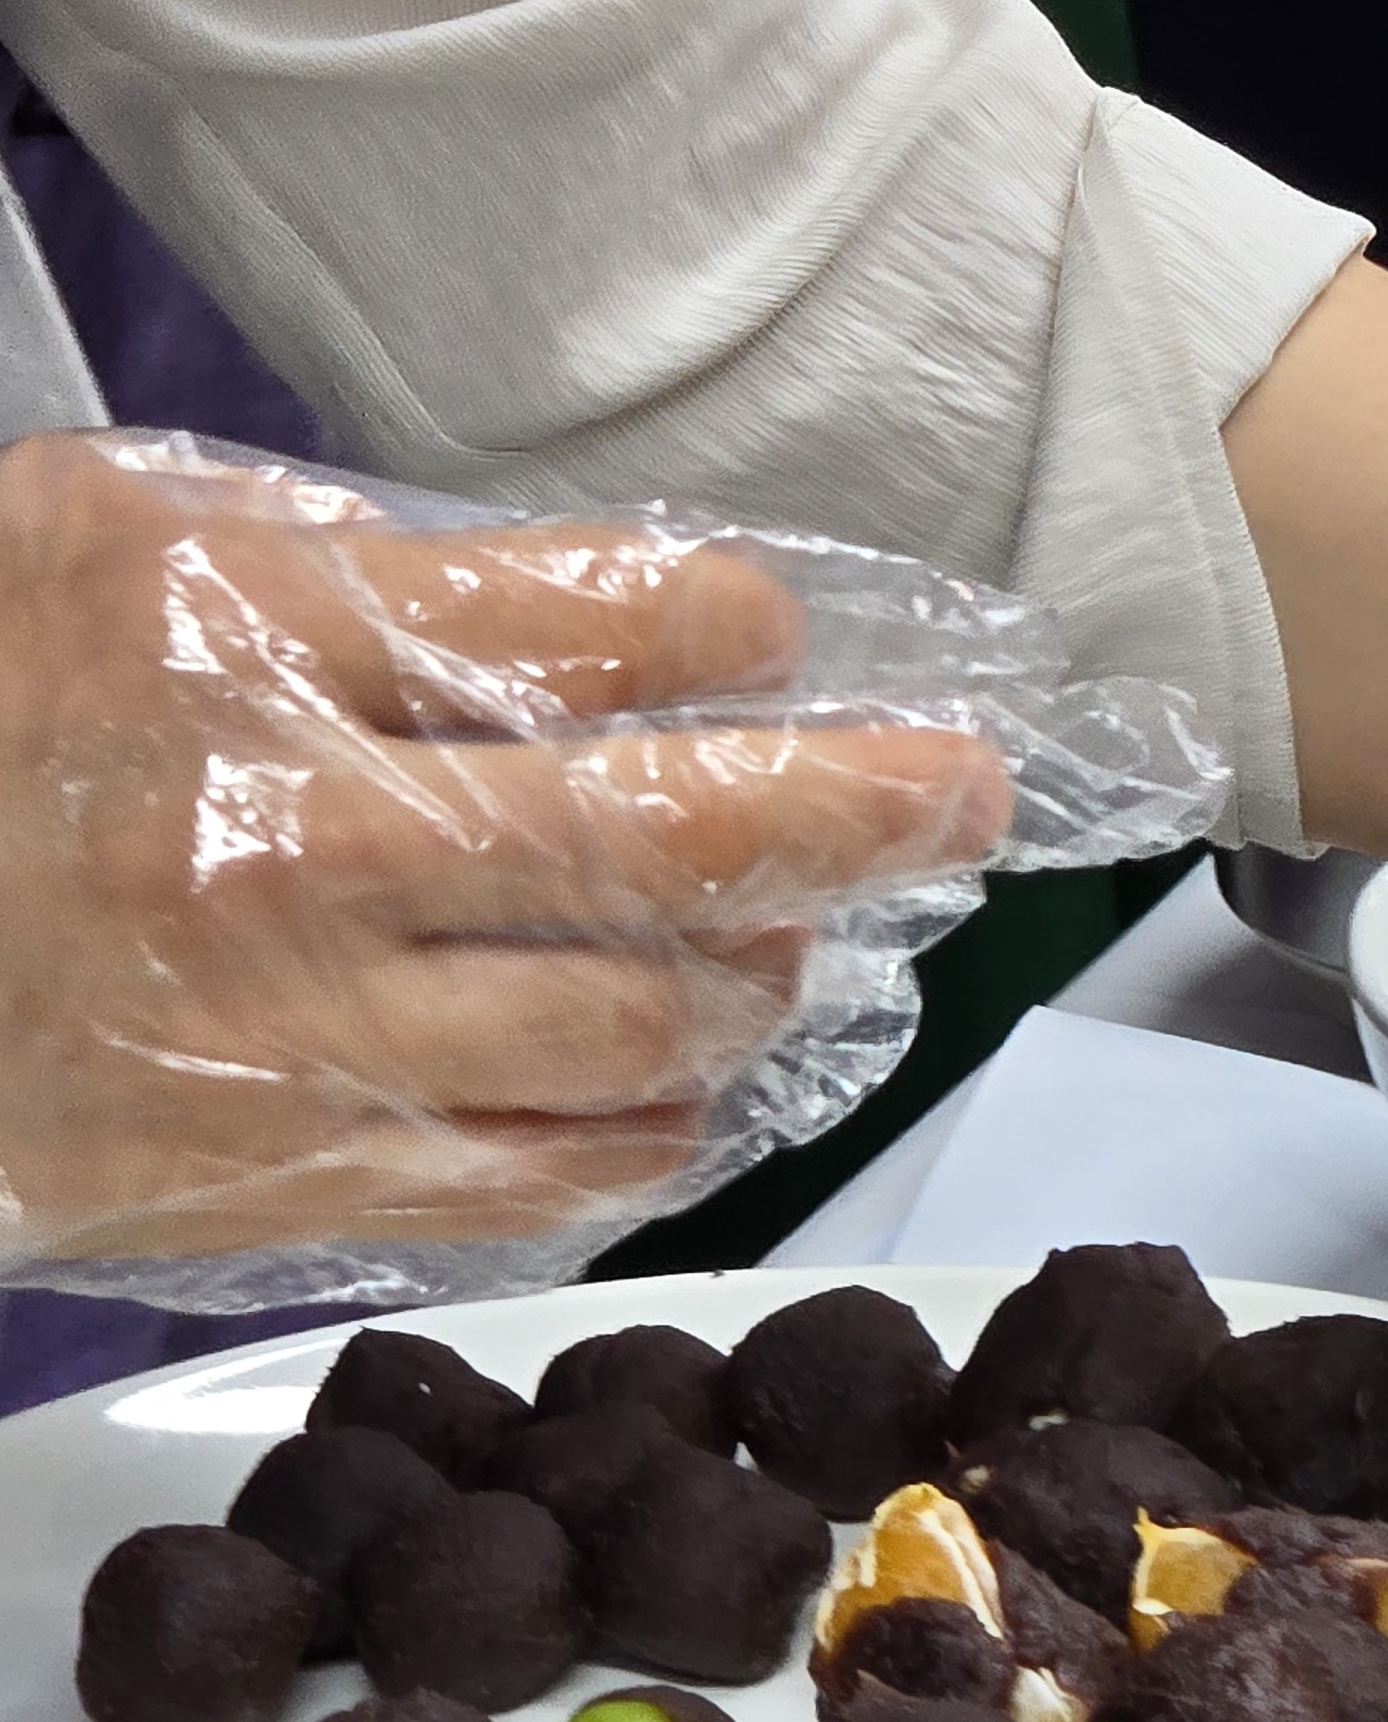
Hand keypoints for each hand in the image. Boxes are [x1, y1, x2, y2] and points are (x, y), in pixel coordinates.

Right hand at [0, 433, 1007, 1265]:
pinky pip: (546, 1175)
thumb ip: (343, 563)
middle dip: (868, 805)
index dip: (731, 626)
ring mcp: (293, 1030)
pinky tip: (693, 1089)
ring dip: (763, 980)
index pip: (604, 621)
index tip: (769, 631)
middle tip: (963, 797)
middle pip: (680, 831)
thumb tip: (601, 601)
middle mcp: (291, 839)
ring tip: (797, 945)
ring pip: (645, 1023)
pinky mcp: (277, 1180)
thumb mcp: (91, 541)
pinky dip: (657, 1132)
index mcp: (241, 636)